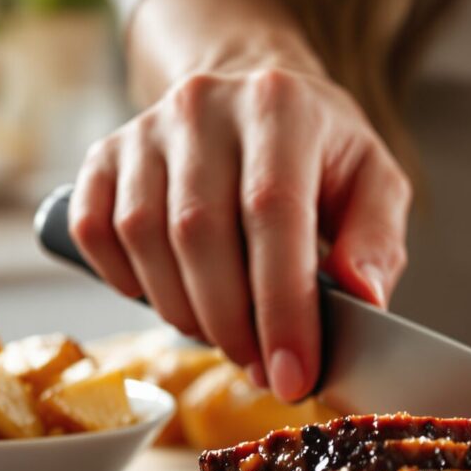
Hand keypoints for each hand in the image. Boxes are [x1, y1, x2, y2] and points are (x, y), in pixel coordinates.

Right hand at [70, 64, 410, 400]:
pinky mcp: (105, 152)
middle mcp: (204, 105)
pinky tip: (170, 300)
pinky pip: (94, 230)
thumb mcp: (374, 183)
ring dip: (183, 311)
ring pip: (143, 236)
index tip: (293, 374)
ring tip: (226, 337)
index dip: (280, 304)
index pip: (272, 211)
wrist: (259, 96)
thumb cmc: (322, 153)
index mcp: (281, 106)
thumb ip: (377, 241)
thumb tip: (363, 298)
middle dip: (231, 322)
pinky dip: (124, 281)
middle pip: (199, 230)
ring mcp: (147, 127)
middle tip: (262, 369)